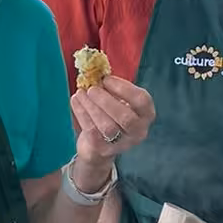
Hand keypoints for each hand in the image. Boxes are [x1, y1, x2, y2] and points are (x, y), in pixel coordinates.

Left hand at [68, 77, 154, 191]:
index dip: (124, 88)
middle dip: (106, 101)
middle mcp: (139, 131)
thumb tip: (96, 72)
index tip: (106, 79)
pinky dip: (82, 114)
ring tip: (80, 93)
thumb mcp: (118, 101)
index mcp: (146, 114)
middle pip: (126, 118)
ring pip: (107, 126)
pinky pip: (92, 131)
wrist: (99, 148)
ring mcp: (122, 144)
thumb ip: (112, 89)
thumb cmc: (111, 116)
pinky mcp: (103, 150)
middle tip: (92, 89)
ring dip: (91, 107)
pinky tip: (75, 101)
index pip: (142, 101)